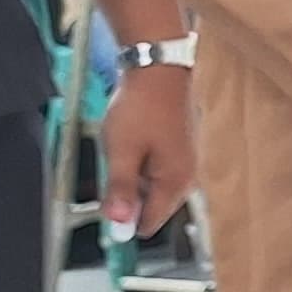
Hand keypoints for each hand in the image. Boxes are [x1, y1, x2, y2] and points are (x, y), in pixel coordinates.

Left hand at [96, 60, 195, 239]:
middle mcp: (187, 175)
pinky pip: (159, 169)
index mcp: (176, 182)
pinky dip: (142, 165)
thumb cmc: (142, 108)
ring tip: (119, 154)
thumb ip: (120, 190)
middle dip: (129, 200)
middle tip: (108, 174)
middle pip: (153, 205)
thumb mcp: (122, 152)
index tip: (104, 211)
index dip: (124, 223)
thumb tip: (118, 223)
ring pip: (154, 186)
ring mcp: (186, 159)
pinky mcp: (181, 145)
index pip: (150, 222)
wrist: (159, 69)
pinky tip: (129, 146)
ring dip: (134, 180)